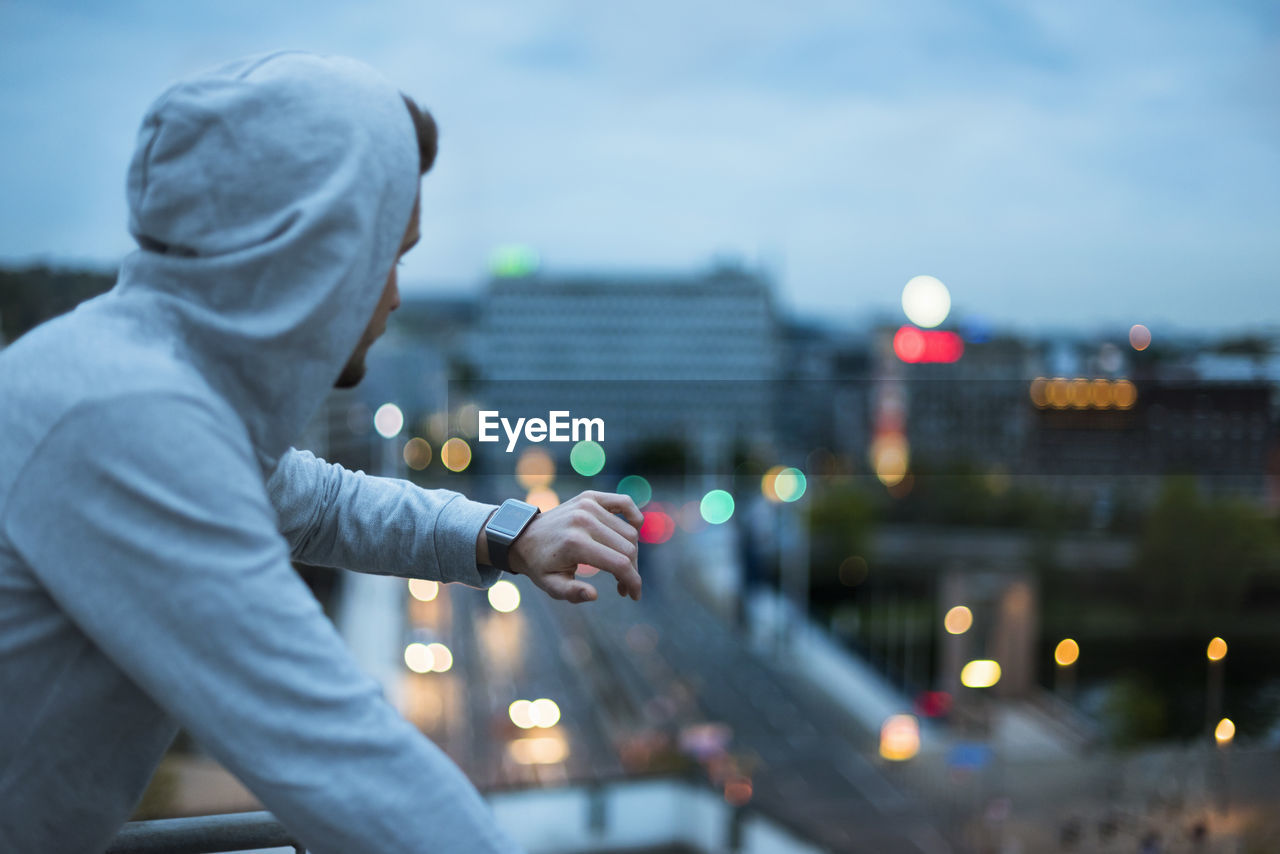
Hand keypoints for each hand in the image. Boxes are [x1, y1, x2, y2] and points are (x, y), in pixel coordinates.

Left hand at [509, 491, 642, 603]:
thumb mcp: (551, 585)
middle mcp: (584, 520)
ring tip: (620, 568)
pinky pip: (624, 503)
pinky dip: (634, 517)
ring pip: (629, 531)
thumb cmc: (540, 565)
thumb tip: (594, 595)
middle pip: (628, 548)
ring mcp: (588, 505)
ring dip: (631, 552)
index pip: (620, 563)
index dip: (633, 582)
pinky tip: (634, 531)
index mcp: (575, 543)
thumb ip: (572, 593)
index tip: (634, 595)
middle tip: (623, 586)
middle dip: (632, 571)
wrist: (524, 536)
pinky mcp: (590, 497)